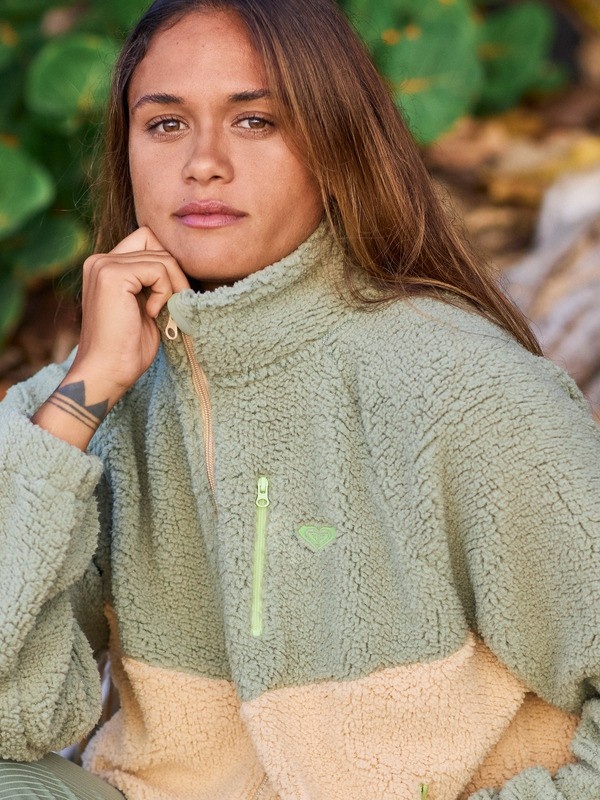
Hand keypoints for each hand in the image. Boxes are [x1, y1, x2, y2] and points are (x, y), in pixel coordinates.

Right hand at [68, 226, 189, 403]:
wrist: (107, 371)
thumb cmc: (127, 348)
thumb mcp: (144, 306)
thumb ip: (154, 283)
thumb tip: (183, 268)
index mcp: (105, 266)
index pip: (147, 240)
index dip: (167, 264)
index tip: (173, 295)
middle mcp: (100, 260)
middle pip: (157, 244)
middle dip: (175, 273)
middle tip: (176, 304)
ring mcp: (104, 265)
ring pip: (162, 257)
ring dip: (173, 286)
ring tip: (164, 312)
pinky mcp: (113, 275)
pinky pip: (158, 270)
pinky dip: (165, 293)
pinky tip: (152, 314)